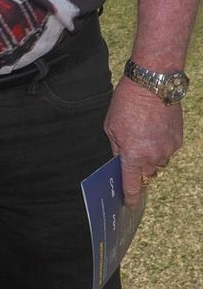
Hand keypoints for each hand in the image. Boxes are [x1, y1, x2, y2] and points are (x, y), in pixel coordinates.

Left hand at [104, 76, 182, 207]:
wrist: (153, 84)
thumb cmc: (127, 102)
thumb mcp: (111, 125)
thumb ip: (116, 147)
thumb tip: (120, 159)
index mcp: (133, 156)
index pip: (132, 185)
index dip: (130, 197)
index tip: (128, 204)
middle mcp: (152, 157)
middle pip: (146, 175)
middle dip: (139, 170)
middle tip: (133, 155)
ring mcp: (167, 150)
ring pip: (158, 163)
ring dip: (151, 157)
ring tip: (143, 136)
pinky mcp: (177, 141)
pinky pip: (167, 150)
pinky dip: (160, 145)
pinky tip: (154, 128)